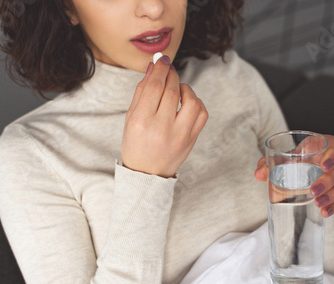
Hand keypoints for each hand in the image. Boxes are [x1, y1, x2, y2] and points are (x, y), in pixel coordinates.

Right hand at [121, 56, 208, 177]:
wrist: (147, 174)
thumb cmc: (136, 143)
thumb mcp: (131, 117)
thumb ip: (142, 91)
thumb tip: (153, 67)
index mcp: (142, 121)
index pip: (154, 86)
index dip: (160, 68)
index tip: (162, 59)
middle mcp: (162, 128)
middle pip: (172, 90)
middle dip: (171, 75)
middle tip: (168, 70)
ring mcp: (180, 135)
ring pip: (192, 101)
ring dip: (186, 88)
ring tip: (177, 89)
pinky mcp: (191, 140)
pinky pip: (202, 114)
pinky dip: (196, 102)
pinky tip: (186, 102)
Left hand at [254, 134, 333, 217]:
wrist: (304, 168)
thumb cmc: (295, 160)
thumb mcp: (283, 159)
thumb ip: (268, 164)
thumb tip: (258, 174)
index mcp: (325, 145)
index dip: (333, 155)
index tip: (323, 166)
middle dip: (328, 181)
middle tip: (313, 191)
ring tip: (318, 204)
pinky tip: (325, 212)